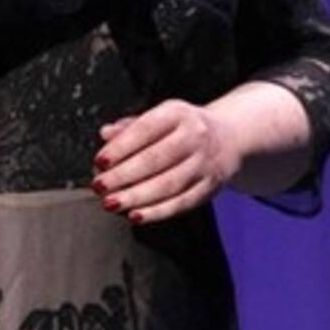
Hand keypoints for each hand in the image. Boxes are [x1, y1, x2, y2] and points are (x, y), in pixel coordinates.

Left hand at [92, 100, 241, 222]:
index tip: (100, 161)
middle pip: (155, 159)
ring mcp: (205, 163)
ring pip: (168, 184)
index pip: (145, 129)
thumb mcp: (160, 117)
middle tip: (99, 187)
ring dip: (136, 197)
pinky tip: (136, 215)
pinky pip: (182, 202)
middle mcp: (195, 136)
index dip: (121, 147)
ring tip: (112, 203)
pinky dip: (157, 212)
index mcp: (178, 114)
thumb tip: (105, 134)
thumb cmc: (183, 128)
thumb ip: (131, 126)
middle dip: (123, 175)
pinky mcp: (210, 186)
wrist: (230, 137)